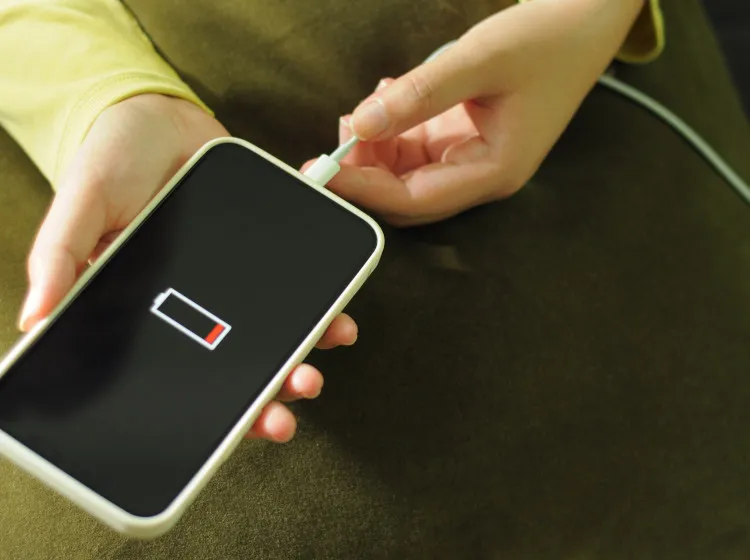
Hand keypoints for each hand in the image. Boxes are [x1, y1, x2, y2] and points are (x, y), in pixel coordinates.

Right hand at [19, 93, 356, 442]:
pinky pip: (297, 291)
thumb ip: (60, 257)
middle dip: (261, 398)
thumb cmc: (110, 161)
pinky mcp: (265, 258)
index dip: (201, 411)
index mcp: (144, 310)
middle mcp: (195, 307)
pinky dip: (320, 308)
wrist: (162, 116)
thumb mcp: (80, 206)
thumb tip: (34, 322)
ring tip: (313, 372)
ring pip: (272, 338)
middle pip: (232, 367)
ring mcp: (234, 285)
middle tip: (281, 418)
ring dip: (298, 360)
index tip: (227, 434)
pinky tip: (335, 318)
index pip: (174, 373)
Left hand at [317, 0, 644, 225]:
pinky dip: (393, 130)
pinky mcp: (466, 138)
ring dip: (377, 150)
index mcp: (494, 170)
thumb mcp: (479, 60)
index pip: (415, 200)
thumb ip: (419, 94)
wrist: (584, 19)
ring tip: (364, 109)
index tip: (324, 172)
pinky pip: (417, 149)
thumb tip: (363, 124)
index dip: (366, 190)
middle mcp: (482, 174)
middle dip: (368, 173)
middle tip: (342, 132)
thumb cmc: (545, 40)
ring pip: (408, 174)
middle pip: (408, 197)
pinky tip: (390, 97)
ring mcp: (473, 158)